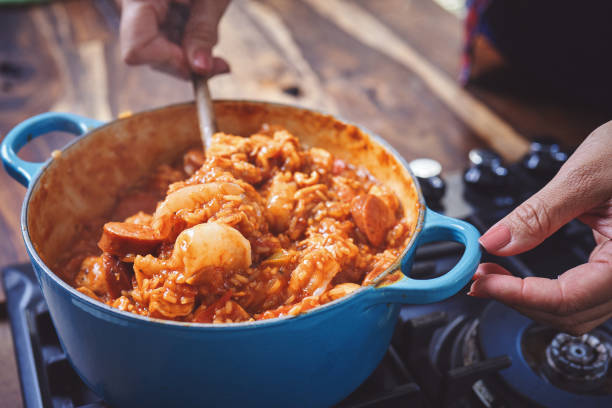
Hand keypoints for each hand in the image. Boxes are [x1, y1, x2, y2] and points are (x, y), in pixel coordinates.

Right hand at [120, 0, 230, 78]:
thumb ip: (203, 32)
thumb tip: (199, 69)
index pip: (136, 49)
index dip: (169, 62)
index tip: (199, 64)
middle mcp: (132, 6)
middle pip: (147, 55)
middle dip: (183, 64)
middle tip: (220, 65)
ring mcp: (141, 12)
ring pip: (157, 54)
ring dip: (187, 55)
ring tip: (210, 37)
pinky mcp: (152, 16)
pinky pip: (164, 43)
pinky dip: (186, 47)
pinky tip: (202, 36)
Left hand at [469, 121, 611, 334]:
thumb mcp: (588, 175)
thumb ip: (539, 214)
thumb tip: (495, 242)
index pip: (568, 298)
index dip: (517, 295)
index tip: (480, 281)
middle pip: (571, 314)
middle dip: (519, 301)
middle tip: (480, 278)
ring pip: (579, 311)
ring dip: (532, 300)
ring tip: (495, 277)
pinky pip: (586, 295)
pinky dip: (550, 292)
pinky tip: (525, 277)